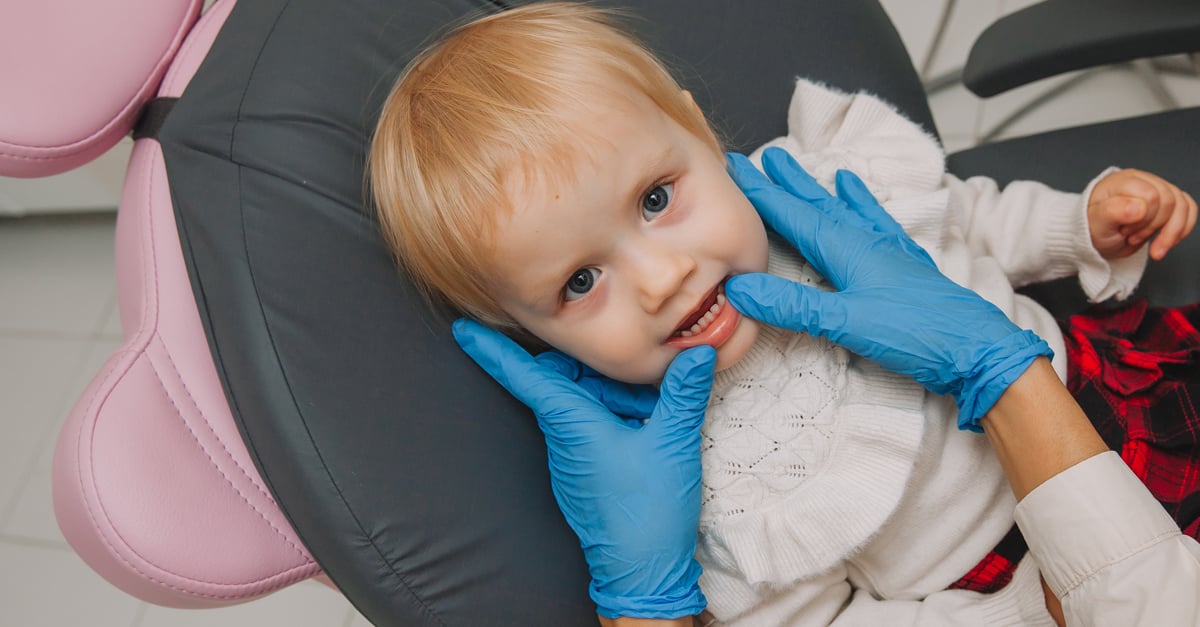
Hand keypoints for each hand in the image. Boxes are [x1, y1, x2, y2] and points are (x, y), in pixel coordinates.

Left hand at [452, 319, 713, 618]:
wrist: (641, 573)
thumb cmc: (650, 510)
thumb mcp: (673, 442)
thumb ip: (682, 393)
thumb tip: (698, 353)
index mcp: (572, 422)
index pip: (523, 376)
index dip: (492, 349)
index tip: (462, 328)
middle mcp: (563, 437)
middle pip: (561, 381)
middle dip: (591, 368)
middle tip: (636, 378)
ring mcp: (570, 457)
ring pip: (579, 403)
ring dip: (610, 395)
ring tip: (652, 408)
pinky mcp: (582, 473)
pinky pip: (588, 428)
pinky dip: (613, 417)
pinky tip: (647, 427)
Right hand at [723, 148, 1051, 431]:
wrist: (978, 349)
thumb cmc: (916, 334)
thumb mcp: (846, 323)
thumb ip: (793, 306)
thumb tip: (740, 288)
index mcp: (848, 249)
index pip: (794, 215)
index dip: (762, 194)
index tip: (734, 168)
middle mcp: (866, 240)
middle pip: (816, 204)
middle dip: (784, 183)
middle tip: (759, 156)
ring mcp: (886, 249)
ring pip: (841, 209)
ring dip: (816, 188)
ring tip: (797, 164)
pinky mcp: (902, 263)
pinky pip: (872, 221)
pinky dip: (859, 203)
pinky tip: (855, 191)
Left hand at [1087, 168, 1196, 259]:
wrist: (1094, 236)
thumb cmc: (1092, 227)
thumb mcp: (1096, 223)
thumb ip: (1113, 212)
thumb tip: (1138, 207)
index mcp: (1123, 181)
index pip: (1151, 196)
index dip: (1143, 220)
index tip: (1124, 233)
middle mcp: (1143, 180)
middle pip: (1169, 201)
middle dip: (1152, 227)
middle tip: (1130, 236)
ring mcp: (1157, 189)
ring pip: (1183, 205)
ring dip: (1170, 232)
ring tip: (1151, 246)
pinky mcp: (1167, 202)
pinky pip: (1188, 209)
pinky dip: (1182, 229)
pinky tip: (1167, 242)